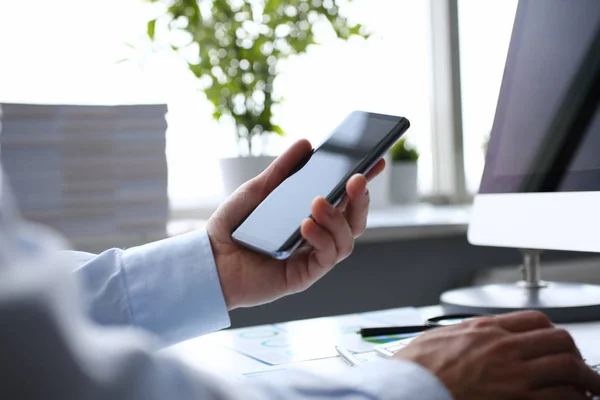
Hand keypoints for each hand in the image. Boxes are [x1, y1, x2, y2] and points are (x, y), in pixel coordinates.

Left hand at [206, 139, 384, 309]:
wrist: (209, 259)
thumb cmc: (233, 226)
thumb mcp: (258, 190)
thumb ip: (282, 170)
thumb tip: (306, 144)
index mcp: (310, 215)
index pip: (345, 198)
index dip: (363, 182)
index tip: (376, 160)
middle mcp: (317, 236)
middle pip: (355, 220)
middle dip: (361, 199)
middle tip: (356, 179)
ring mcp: (312, 256)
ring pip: (346, 240)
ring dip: (337, 219)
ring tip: (318, 202)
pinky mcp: (304, 275)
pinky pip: (326, 257)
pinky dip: (321, 238)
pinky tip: (306, 224)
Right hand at [393, 310, 599, 399]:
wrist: (408, 389)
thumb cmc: (416, 368)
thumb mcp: (440, 337)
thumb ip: (466, 333)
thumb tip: (477, 334)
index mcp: (484, 329)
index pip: (534, 320)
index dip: (552, 331)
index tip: (555, 342)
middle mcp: (503, 347)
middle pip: (557, 339)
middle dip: (574, 352)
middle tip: (579, 365)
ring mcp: (512, 374)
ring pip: (566, 367)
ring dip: (584, 377)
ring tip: (589, 386)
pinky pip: (558, 397)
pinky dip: (571, 399)